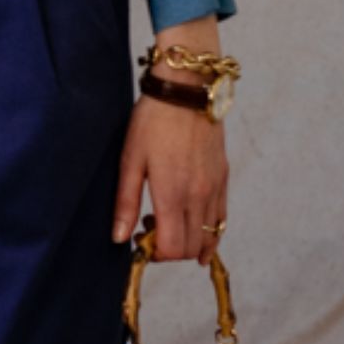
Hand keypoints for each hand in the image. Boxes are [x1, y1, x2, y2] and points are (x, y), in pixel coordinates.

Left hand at [112, 95, 228, 263]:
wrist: (186, 90)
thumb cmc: (152, 121)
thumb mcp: (130, 160)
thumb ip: (126, 202)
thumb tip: (120, 238)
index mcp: (173, 194)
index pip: (173, 248)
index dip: (157, 254)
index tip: (141, 241)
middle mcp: (199, 196)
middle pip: (193, 248)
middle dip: (171, 250)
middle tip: (150, 231)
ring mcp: (215, 187)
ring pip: (211, 235)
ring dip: (190, 240)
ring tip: (168, 222)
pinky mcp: (223, 176)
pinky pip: (222, 217)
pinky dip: (210, 229)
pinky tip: (194, 224)